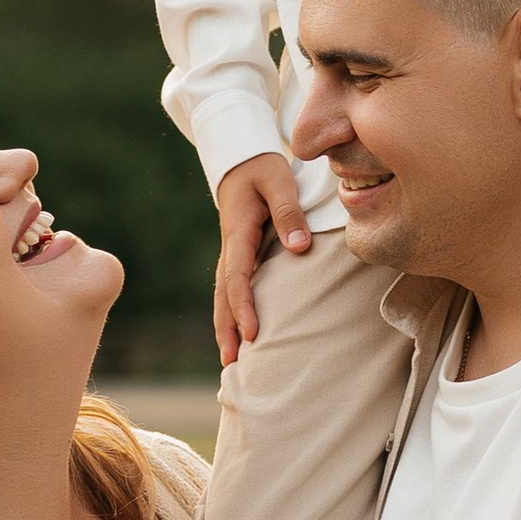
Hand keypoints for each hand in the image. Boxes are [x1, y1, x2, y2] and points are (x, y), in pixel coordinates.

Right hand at [214, 152, 311, 362]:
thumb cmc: (262, 168)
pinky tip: (238, 333)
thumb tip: (298, 248)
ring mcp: (232, 252)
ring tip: (230, 359)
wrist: (241, 158)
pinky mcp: (240, 254)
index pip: (237, 276)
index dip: (243, 307)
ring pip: (223, 295)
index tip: (252, 333)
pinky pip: (232, 288)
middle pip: (223, 294)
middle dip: (226, 328)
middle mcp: (231, 247)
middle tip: (230, 361)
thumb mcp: (278, 181)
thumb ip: (289, 212)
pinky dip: (231, 312)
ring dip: (225, 325)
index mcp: (238, 232)